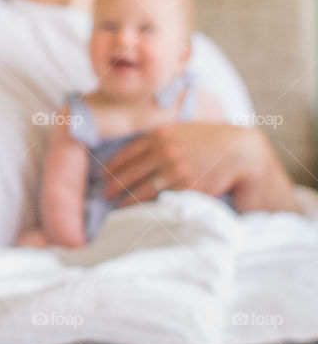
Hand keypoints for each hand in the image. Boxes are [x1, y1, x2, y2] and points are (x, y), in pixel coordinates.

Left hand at [101, 123, 297, 211]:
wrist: (240, 152)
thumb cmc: (211, 141)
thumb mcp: (182, 130)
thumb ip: (161, 138)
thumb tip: (139, 151)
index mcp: (160, 134)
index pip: (127, 153)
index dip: (112, 166)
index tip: (102, 175)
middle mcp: (164, 151)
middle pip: (130, 172)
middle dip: (114, 185)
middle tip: (102, 195)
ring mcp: (175, 170)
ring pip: (142, 188)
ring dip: (126, 199)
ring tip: (114, 207)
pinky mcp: (187, 187)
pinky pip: (161, 200)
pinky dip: (146, 207)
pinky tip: (138, 213)